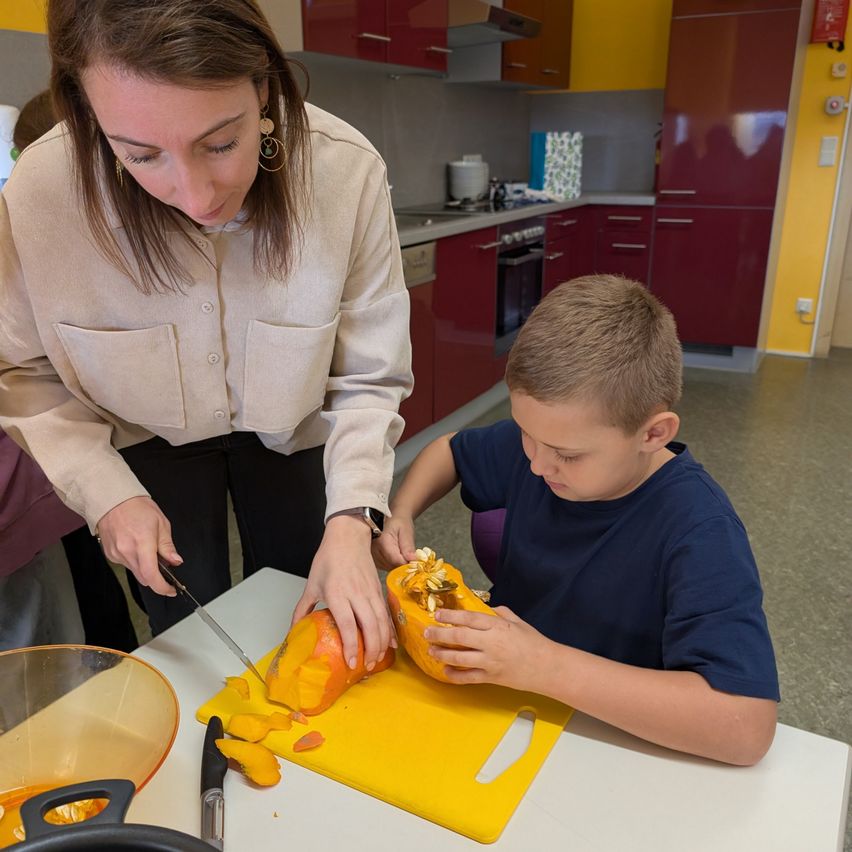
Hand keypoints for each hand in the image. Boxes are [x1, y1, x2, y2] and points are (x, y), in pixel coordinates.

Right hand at [96, 496, 179, 595]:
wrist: (112, 500)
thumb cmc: (137, 507)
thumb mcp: (161, 523)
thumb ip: (168, 546)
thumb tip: (176, 561)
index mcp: (143, 543)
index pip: (152, 575)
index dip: (163, 587)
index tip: (171, 590)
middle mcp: (127, 551)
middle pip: (144, 577)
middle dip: (156, 577)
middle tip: (164, 564)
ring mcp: (116, 554)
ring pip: (135, 571)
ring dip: (145, 567)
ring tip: (147, 548)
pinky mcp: (110, 554)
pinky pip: (126, 564)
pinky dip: (135, 560)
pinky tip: (135, 546)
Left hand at [292, 515, 395, 670]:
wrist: (348, 536)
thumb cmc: (328, 559)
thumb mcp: (312, 584)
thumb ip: (303, 609)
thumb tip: (293, 630)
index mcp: (338, 594)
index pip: (348, 625)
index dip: (351, 647)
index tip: (350, 663)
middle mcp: (357, 595)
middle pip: (370, 627)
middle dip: (371, 650)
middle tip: (366, 667)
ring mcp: (370, 592)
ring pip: (382, 622)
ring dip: (382, 643)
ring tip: (377, 660)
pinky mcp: (378, 589)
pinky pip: (387, 614)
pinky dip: (390, 630)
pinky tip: (391, 644)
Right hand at [371, 511, 416, 571]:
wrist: (392, 518)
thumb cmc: (399, 523)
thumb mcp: (406, 531)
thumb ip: (408, 546)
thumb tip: (412, 561)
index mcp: (382, 542)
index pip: (396, 561)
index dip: (407, 563)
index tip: (415, 562)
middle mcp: (374, 550)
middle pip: (392, 566)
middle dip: (403, 563)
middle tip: (409, 554)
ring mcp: (372, 555)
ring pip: (389, 568)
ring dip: (398, 564)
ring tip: (401, 552)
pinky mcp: (373, 559)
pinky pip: (385, 567)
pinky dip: (393, 564)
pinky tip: (395, 555)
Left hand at [424, 606, 547, 690]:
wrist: (547, 667)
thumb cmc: (533, 641)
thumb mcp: (517, 621)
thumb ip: (498, 613)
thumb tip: (483, 608)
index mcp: (497, 626)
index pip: (469, 618)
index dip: (450, 615)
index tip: (437, 614)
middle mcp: (491, 643)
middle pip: (459, 637)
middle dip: (439, 634)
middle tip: (427, 632)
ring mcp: (490, 662)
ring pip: (459, 658)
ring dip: (442, 654)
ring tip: (431, 650)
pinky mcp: (491, 678)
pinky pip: (468, 677)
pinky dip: (454, 675)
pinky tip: (445, 671)